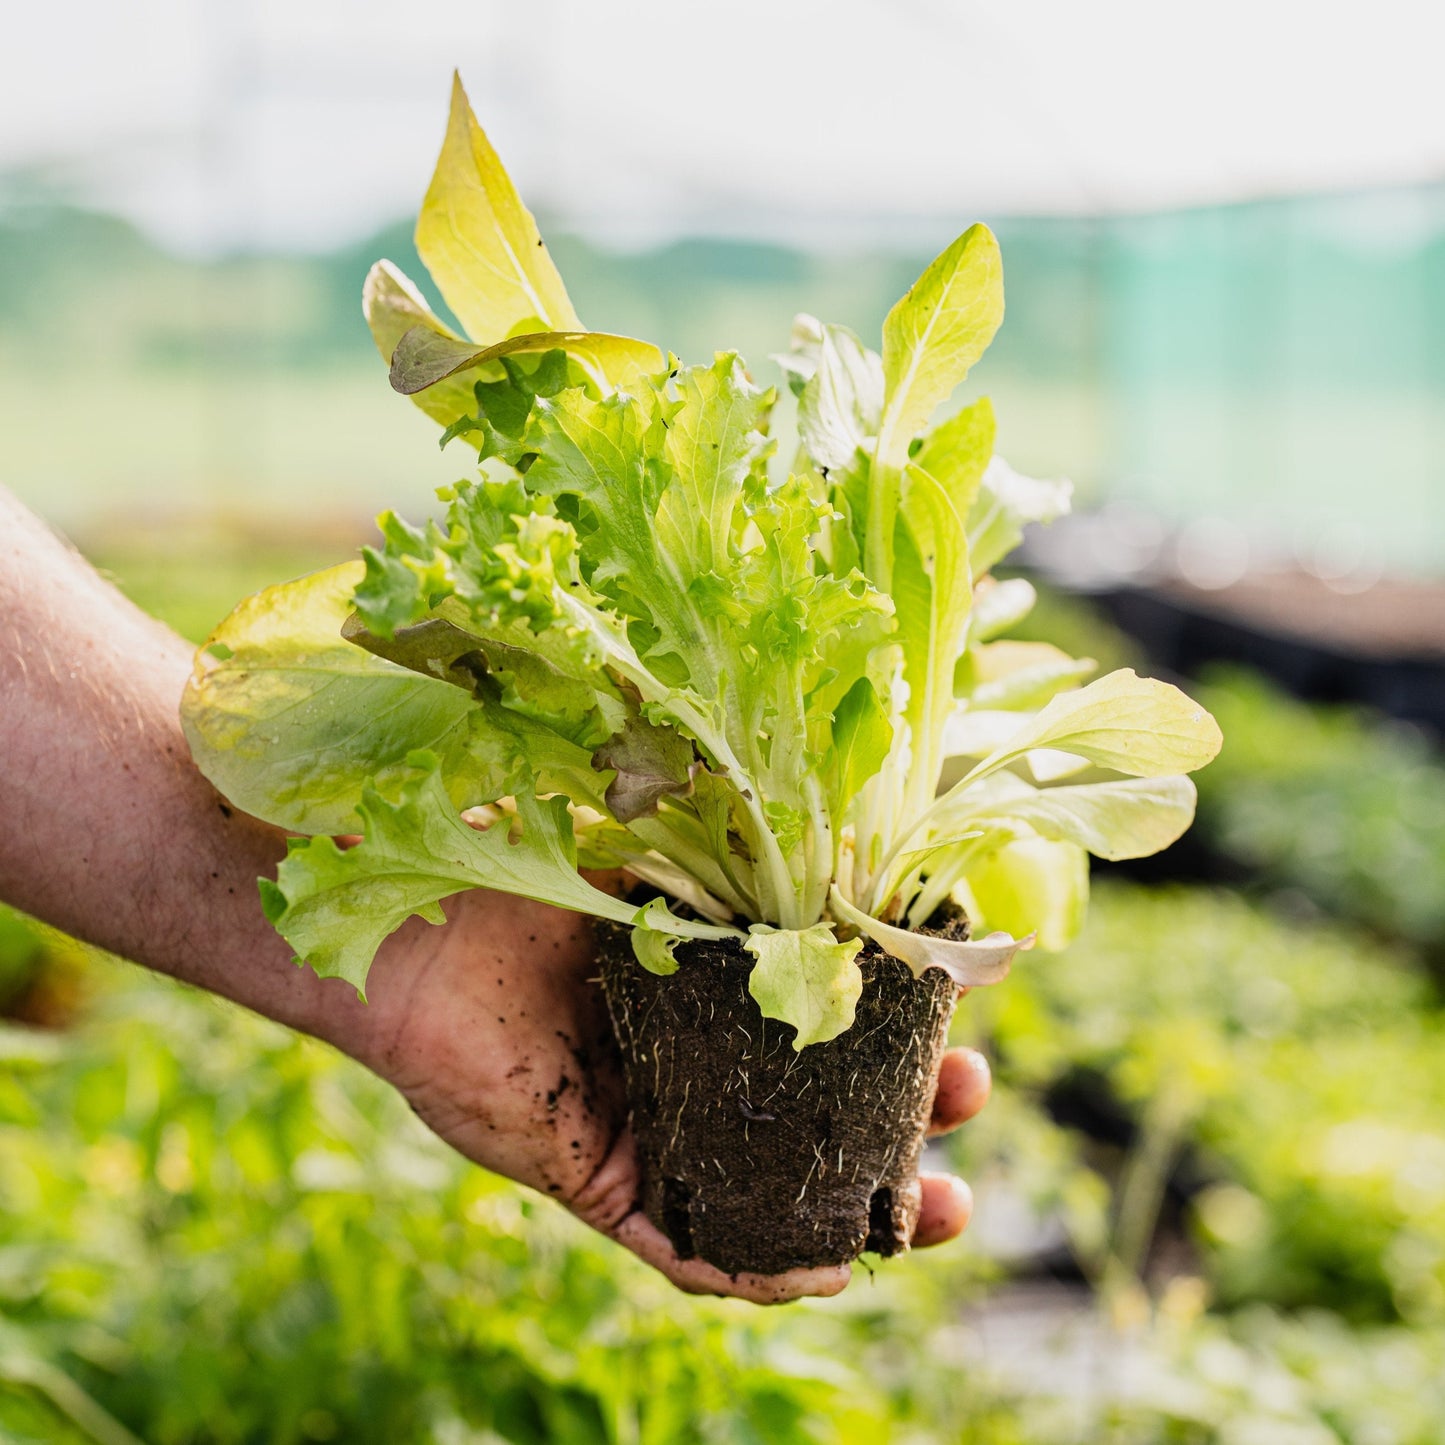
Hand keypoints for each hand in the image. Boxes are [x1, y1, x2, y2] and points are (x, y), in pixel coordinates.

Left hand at [341, 885, 991, 1304]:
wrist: (390, 905)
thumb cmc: (510, 846)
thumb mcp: (646, 835)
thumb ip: (727, 833)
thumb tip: (834, 793)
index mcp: (700, 973)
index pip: (819, 1011)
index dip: (896, 1014)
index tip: (963, 1000)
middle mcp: (678, 1051)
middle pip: (807, 1104)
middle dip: (901, 1111)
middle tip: (969, 1096)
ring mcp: (636, 1116)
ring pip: (762, 1184)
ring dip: (851, 1203)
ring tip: (941, 1205)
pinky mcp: (584, 1170)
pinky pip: (677, 1236)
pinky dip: (752, 1262)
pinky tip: (824, 1267)